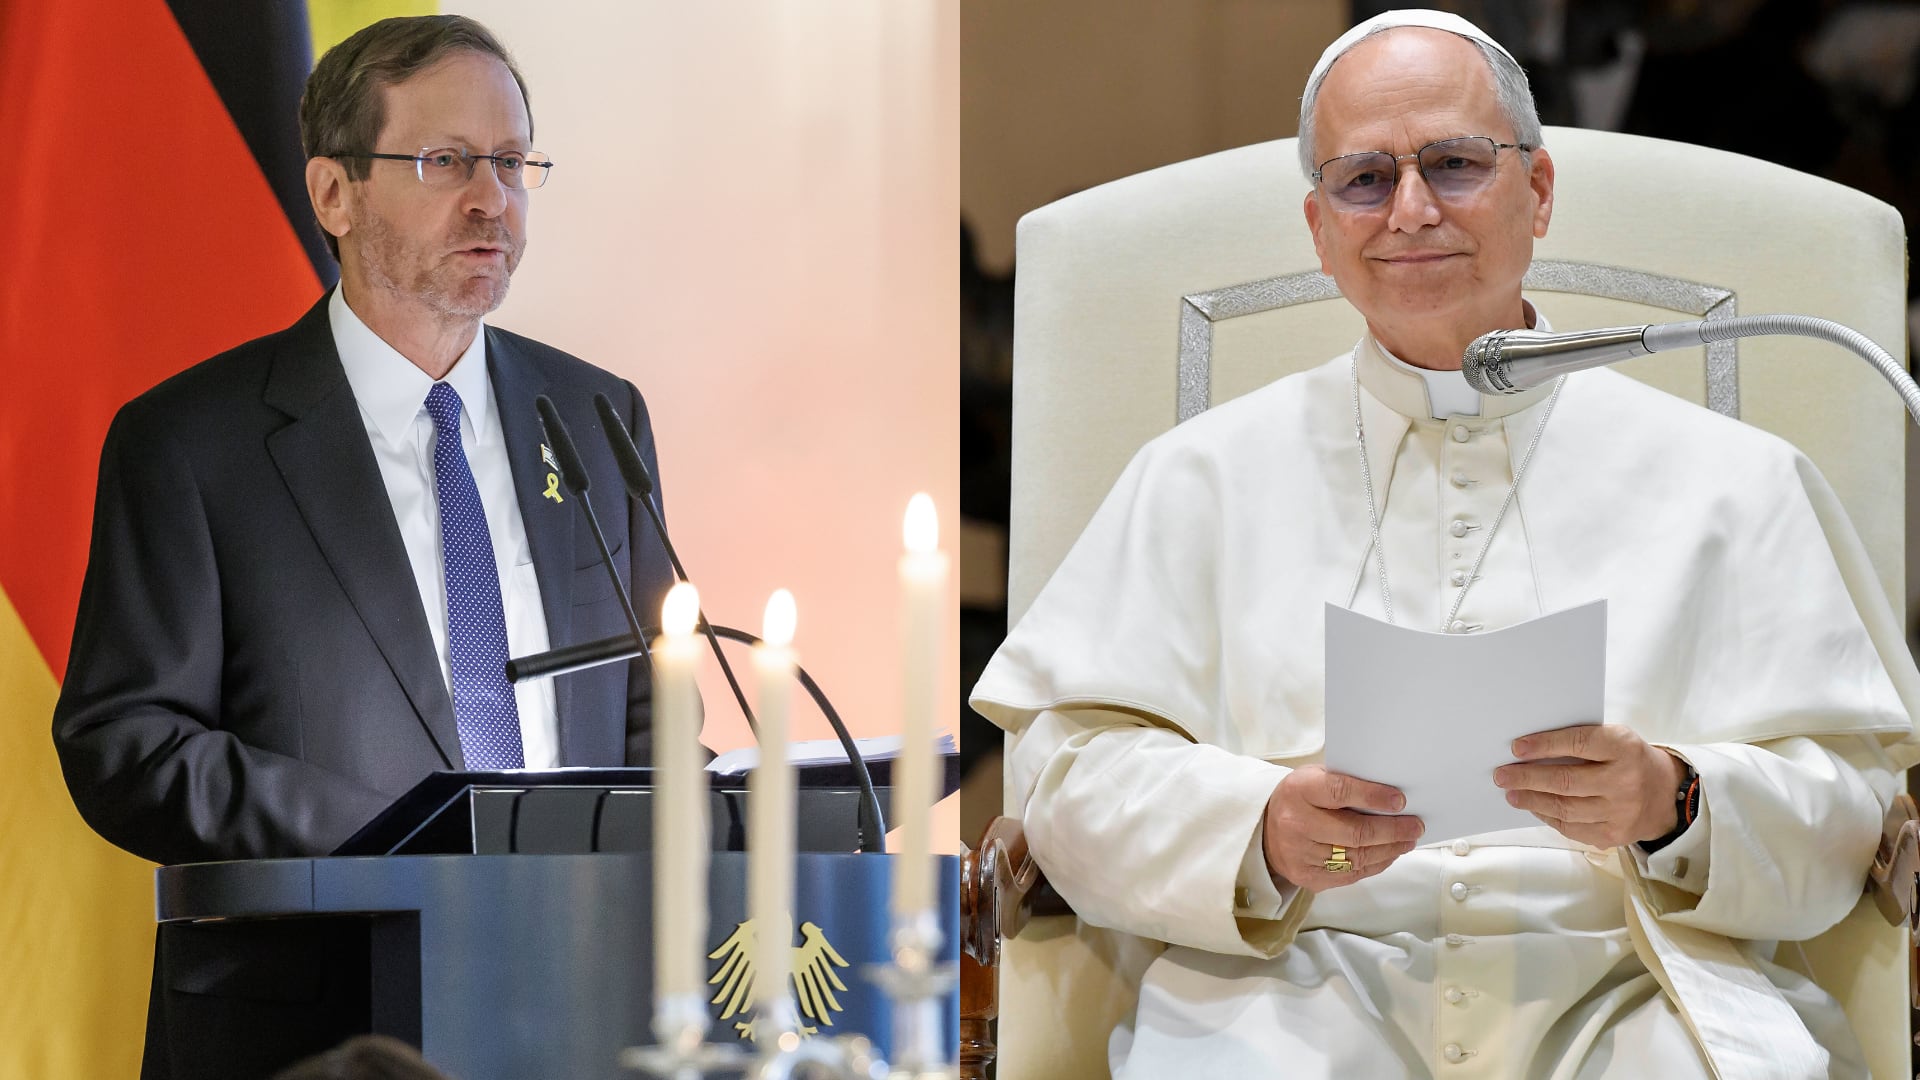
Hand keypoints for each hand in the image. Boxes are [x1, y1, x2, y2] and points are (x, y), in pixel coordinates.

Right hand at [1262, 766, 1423, 892]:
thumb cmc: (1300, 799)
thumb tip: (1390, 796)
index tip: (1400, 801)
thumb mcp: (1314, 778)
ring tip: (1407, 840)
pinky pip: (1351, 874)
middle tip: (1414, 826)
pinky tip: (1389, 854)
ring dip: (1389, 850)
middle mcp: (1296, 824)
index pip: (1340, 792)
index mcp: (1298, 791)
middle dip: (1391, 830)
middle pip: (1354, 832)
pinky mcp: (1308, 877)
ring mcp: (1300, 855)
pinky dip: (1376, 864)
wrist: (1265, 830)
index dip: (1373, 797)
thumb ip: (1346, 783)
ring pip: (1356, 857)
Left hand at [1494, 724, 1684, 848]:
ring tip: (1512, 793)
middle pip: (1565, 780)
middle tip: (1502, 775)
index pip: (1577, 743)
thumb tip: (1532, 749)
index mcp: (1624, 748)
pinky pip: (1571, 827)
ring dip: (1532, 800)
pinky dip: (1548, 816)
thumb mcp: (1616, 739)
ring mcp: (1620, 812)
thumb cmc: (1631, 760)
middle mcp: (1624, 781)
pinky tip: (1534, 807)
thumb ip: (1581, 741)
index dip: (1544, 745)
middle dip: (1527, 777)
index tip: (1517, 748)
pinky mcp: (1613, 835)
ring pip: (1565, 808)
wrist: (1666, 795)